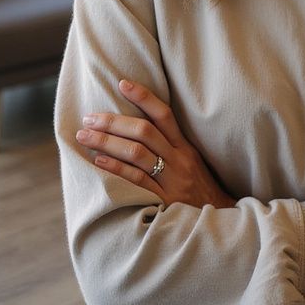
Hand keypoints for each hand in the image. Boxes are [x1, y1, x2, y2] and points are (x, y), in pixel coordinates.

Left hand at [76, 79, 236, 208]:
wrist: (219, 220)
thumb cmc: (199, 190)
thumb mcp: (191, 162)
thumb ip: (170, 147)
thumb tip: (139, 127)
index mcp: (185, 146)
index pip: (164, 114)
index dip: (143, 97)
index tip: (122, 83)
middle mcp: (179, 159)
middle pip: (144, 131)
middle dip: (113, 122)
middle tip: (89, 117)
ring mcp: (171, 179)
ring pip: (137, 153)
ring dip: (107, 142)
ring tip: (85, 136)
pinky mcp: (163, 200)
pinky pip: (136, 181)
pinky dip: (116, 168)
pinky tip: (98, 161)